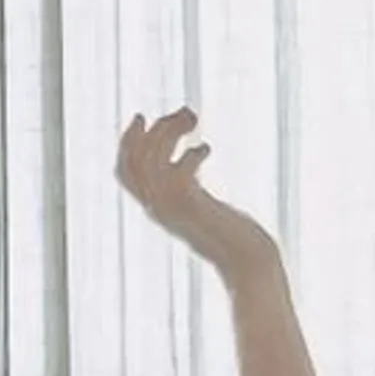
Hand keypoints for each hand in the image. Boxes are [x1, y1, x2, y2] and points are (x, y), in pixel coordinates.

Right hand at [116, 106, 281, 287]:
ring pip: (153, 161)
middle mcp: (159, 210)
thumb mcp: (205, 209)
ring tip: (193, 120)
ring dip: (170, 132)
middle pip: (136, 161)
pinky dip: (189, 154)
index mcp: (158, 209)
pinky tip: (206, 149)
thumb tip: (190, 164)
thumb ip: (192, 191)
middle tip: (183, 113)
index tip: (141, 117)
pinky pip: (177, 172)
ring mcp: (174, 209)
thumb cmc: (234, 238)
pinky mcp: (192, 208)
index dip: (126, 143)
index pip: (125, 173)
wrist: (249, 263)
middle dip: (153, 130)